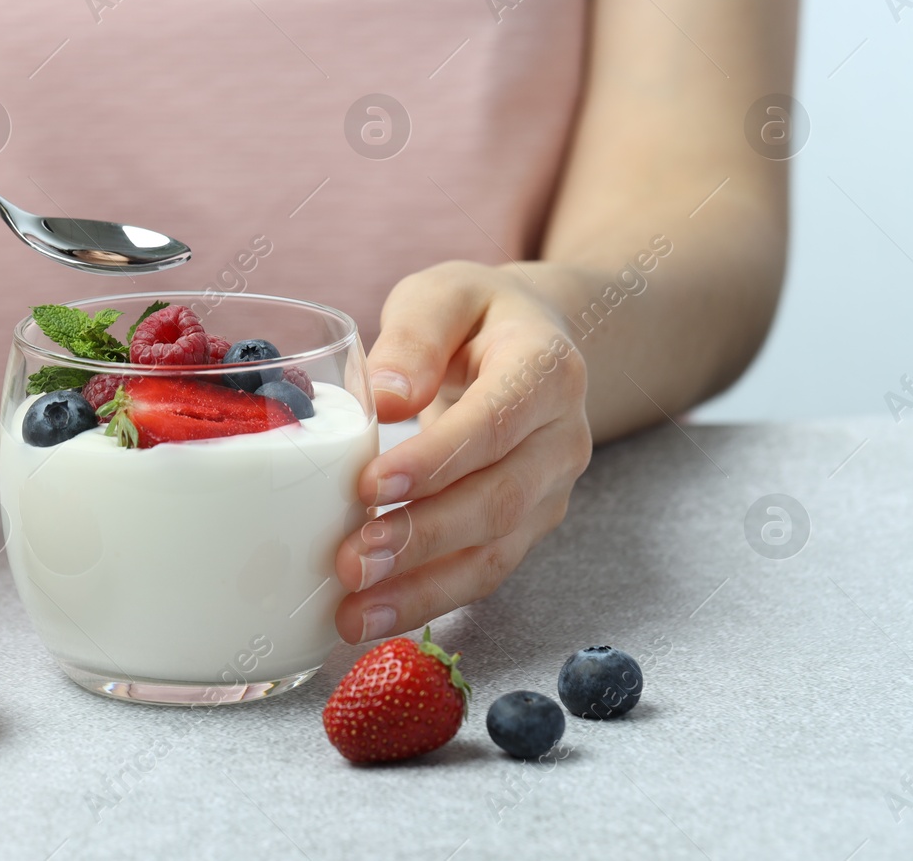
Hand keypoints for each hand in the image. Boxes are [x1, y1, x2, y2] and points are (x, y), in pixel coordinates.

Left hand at [333, 261, 593, 643]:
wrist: (531, 343)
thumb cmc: (475, 317)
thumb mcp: (443, 295)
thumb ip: (416, 334)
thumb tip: (384, 395)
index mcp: (546, 369)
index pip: (495, 422)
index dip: (437, 460)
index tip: (371, 486)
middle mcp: (561, 438)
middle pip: (498, 500)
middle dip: (423, 538)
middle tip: (351, 561)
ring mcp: (550, 491)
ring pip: (494, 553)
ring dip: (422, 589)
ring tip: (353, 613)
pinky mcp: (526, 527)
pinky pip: (481, 573)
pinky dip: (426, 600)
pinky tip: (371, 617)